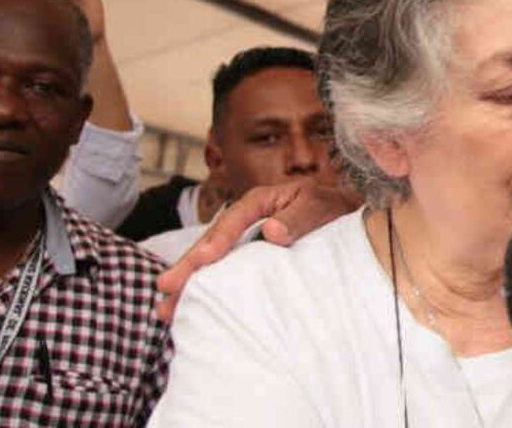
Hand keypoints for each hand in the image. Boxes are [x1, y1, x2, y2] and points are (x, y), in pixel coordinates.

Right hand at [155, 176, 357, 320]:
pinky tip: (191, 309)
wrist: (346, 218)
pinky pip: (225, 274)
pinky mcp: (249, 260)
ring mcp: (244, 241)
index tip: (204, 259)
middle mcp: (246, 221)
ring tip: (166, 310)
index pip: (233, 220)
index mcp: (260, 201)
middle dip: (188, 266)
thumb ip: (299, 216)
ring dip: (190, 284)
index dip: (218, 240)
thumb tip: (272, 231)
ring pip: (212, 262)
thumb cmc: (333, 209)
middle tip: (165, 289)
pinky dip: (207, 290)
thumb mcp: (320, 206)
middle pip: (212, 242)